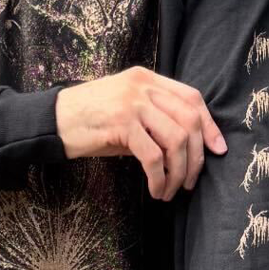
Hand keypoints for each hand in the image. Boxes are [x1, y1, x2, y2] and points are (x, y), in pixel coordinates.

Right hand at [54, 67, 226, 201]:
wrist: (51, 122)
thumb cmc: (88, 120)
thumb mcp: (125, 110)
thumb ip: (154, 119)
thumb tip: (186, 149)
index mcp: (146, 79)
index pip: (191, 97)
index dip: (209, 125)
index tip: (217, 149)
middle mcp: (142, 87)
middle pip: (189, 120)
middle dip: (196, 156)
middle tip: (191, 182)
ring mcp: (132, 104)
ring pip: (175, 140)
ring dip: (179, 172)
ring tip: (171, 191)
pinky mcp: (121, 125)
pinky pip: (153, 156)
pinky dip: (160, 178)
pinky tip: (156, 190)